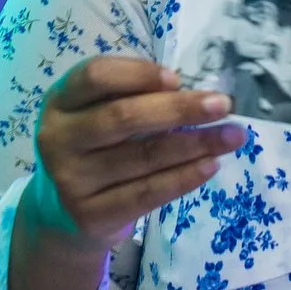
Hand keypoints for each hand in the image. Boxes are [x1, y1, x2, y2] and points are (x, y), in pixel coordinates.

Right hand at [23, 56, 244, 255]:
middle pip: (123, 117)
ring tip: (232, 136)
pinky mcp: (90, 214)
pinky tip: (210, 165)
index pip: (95, 76)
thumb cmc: (93, 148)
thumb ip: (128, 97)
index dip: (138, 74)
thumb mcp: (95, 113)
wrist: (62, 213)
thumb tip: (187, 92)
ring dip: (195, 144)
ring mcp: (72, 179)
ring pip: (142, 157)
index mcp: (60, 102)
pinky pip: (146, 194)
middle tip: (222, 105)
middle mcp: (58, 138)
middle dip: (179, 109)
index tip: (177, 79)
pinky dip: (183, 178)